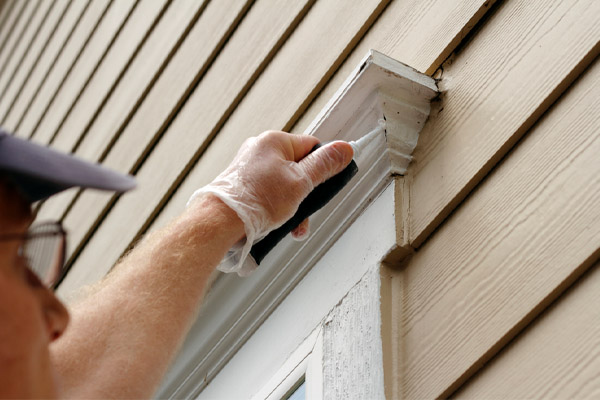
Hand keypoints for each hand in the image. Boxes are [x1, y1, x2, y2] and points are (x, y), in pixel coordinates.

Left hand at [188, 131, 353, 274]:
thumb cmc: (256, 200)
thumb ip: (325, 165)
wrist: (219, 222)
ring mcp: (248, 169)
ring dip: (293, 208)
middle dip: (306, 195)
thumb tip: (345, 148)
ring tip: (291, 227)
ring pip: (283, 186)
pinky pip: (267, 195)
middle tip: (306, 212)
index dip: (324, 166)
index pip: (312, 146)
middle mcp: (259, 150)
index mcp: (274, 141)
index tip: (329, 184)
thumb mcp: (301, 182)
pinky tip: (276, 226)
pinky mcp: (241, 187)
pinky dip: (275, 211)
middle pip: (298, 169)